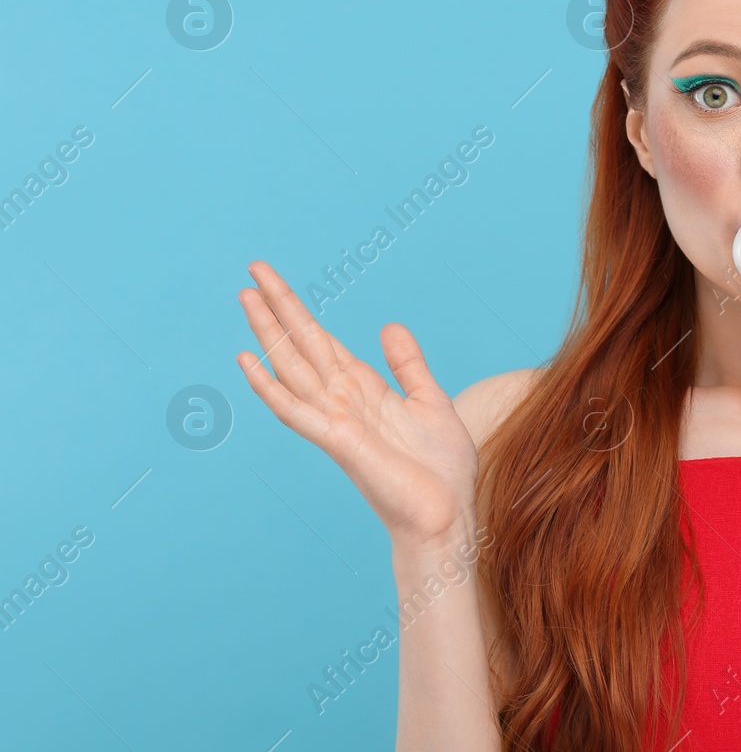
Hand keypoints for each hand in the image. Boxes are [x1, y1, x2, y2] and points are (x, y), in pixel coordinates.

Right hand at [235, 260, 479, 549]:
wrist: (448, 515)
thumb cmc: (440, 469)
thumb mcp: (430, 400)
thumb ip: (407, 365)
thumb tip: (389, 327)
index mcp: (363, 390)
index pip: (323, 342)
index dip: (300, 312)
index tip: (275, 282)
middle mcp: (342, 401)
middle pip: (302, 345)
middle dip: (279, 309)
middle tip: (251, 271)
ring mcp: (336, 421)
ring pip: (293, 368)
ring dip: (269, 333)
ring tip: (246, 297)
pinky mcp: (339, 442)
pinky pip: (297, 411)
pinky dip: (270, 387)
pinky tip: (248, 361)